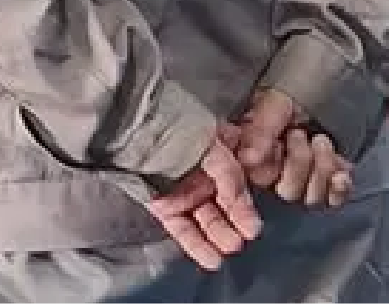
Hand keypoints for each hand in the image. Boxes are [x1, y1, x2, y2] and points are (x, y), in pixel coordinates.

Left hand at [147, 128, 261, 272]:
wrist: (137, 130)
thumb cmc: (176, 131)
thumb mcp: (210, 144)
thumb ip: (227, 171)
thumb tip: (238, 198)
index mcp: (218, 159)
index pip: (236, 189)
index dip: (243, 209)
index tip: (251, 229)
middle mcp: (204, 180)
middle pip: (224, 209)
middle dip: (233, 225)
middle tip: (239, 240)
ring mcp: (185, 196)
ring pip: (207, 222)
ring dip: (218, 237)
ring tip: (228, 248)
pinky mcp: (166, 210)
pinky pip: (184, 230)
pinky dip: (197, 246)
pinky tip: (211, 259)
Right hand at [236, 89, 352, 208]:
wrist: (326, 83)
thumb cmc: (294, 91)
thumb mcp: (275, 104)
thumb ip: (260, 131)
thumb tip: (248, 160)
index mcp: (257, 154)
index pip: (259, 179)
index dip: (272, 167)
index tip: (280, 143)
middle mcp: (279, 173)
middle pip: (288, 192)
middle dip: (300, 163)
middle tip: (302, 134)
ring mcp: (306, 180)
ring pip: (313, 197)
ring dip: (322, 169)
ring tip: (321, 139)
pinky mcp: (329, 182)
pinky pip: (334, 199)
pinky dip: (339, 188)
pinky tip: (342, 173)